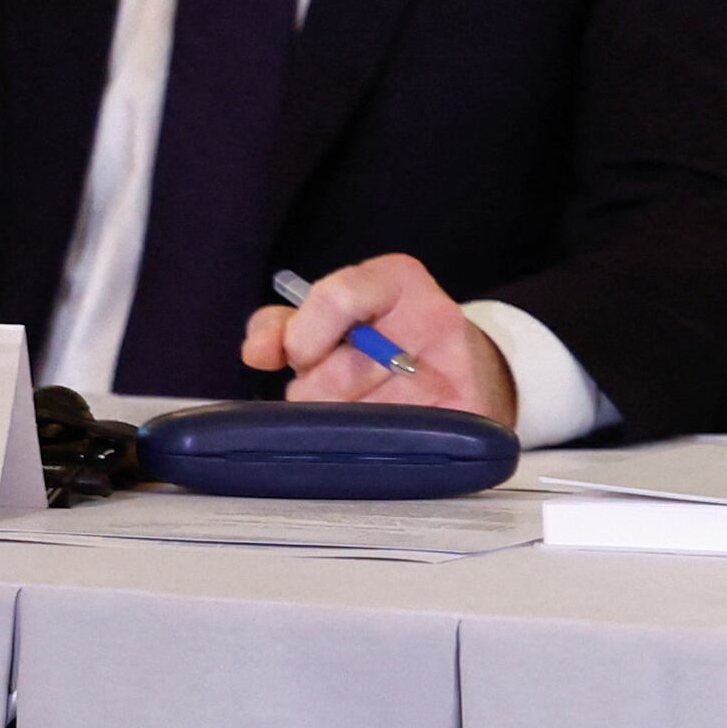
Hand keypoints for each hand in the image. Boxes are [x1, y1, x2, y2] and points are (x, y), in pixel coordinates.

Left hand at [242, 255, 514, 422]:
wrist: (465, 375)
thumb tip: (257, 353)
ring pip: (360, 417)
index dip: (303, 339)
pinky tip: (382, 437)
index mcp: (396, 279)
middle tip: (333, 393)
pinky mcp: (469, 414)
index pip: (335, 298)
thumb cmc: (381, 344)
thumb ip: (282, 327)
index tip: (303, 358)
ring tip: (361, 412)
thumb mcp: (333, 320)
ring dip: (343, 428)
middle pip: (337, 373)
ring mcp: (456, 367)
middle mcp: (433, 315)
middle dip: (315, 395)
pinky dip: (375, 448)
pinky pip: (395, 444)